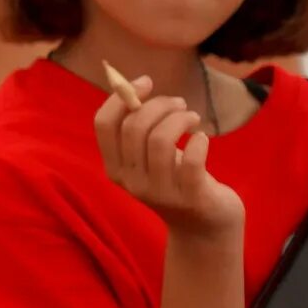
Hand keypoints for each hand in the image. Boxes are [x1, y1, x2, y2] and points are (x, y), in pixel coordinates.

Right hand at [94, 75, 243, 238]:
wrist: (204, 225)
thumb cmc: (177, 180)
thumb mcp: (149, 157)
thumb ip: (139, 129)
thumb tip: (134, 85)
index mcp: (115, 168)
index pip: (103, 124)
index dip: (121, 97)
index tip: (145, 82)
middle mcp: (131, 181)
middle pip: (134, 127)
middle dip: (160, 105)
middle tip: (179, 104)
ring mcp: (159, 192)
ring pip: (160, 140)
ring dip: (180, 118)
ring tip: (192, 118)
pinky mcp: (189, 197)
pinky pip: (191, 160)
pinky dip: (199, 141)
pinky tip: (203, 139)